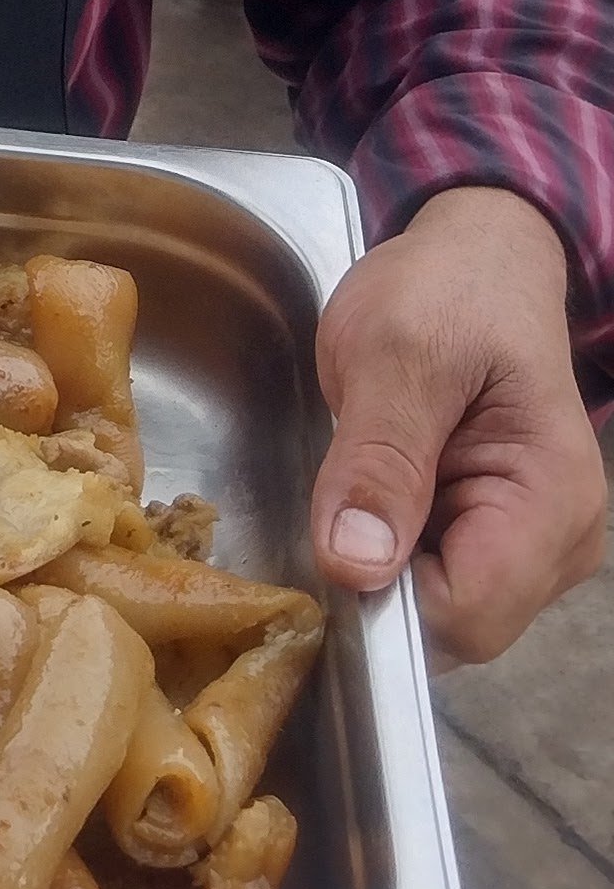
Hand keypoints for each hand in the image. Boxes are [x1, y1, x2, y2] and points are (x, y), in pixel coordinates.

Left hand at [310, 185, 605, 663]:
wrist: (477, 261)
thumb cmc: (448, 292)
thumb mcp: (394, 355)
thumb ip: (380, 460)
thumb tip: (357, 565)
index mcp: (552, 500)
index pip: (466, 615)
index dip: (386, 601)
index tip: (327, 542)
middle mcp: (560, 542)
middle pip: (455, 627)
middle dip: (381, 585)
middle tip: (335, 499)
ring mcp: (533, 548)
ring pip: (439, 614)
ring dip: (382, 568)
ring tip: (357, 487)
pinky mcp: (499, 541)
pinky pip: (434, 584)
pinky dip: (391, 554)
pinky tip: (374, 500)